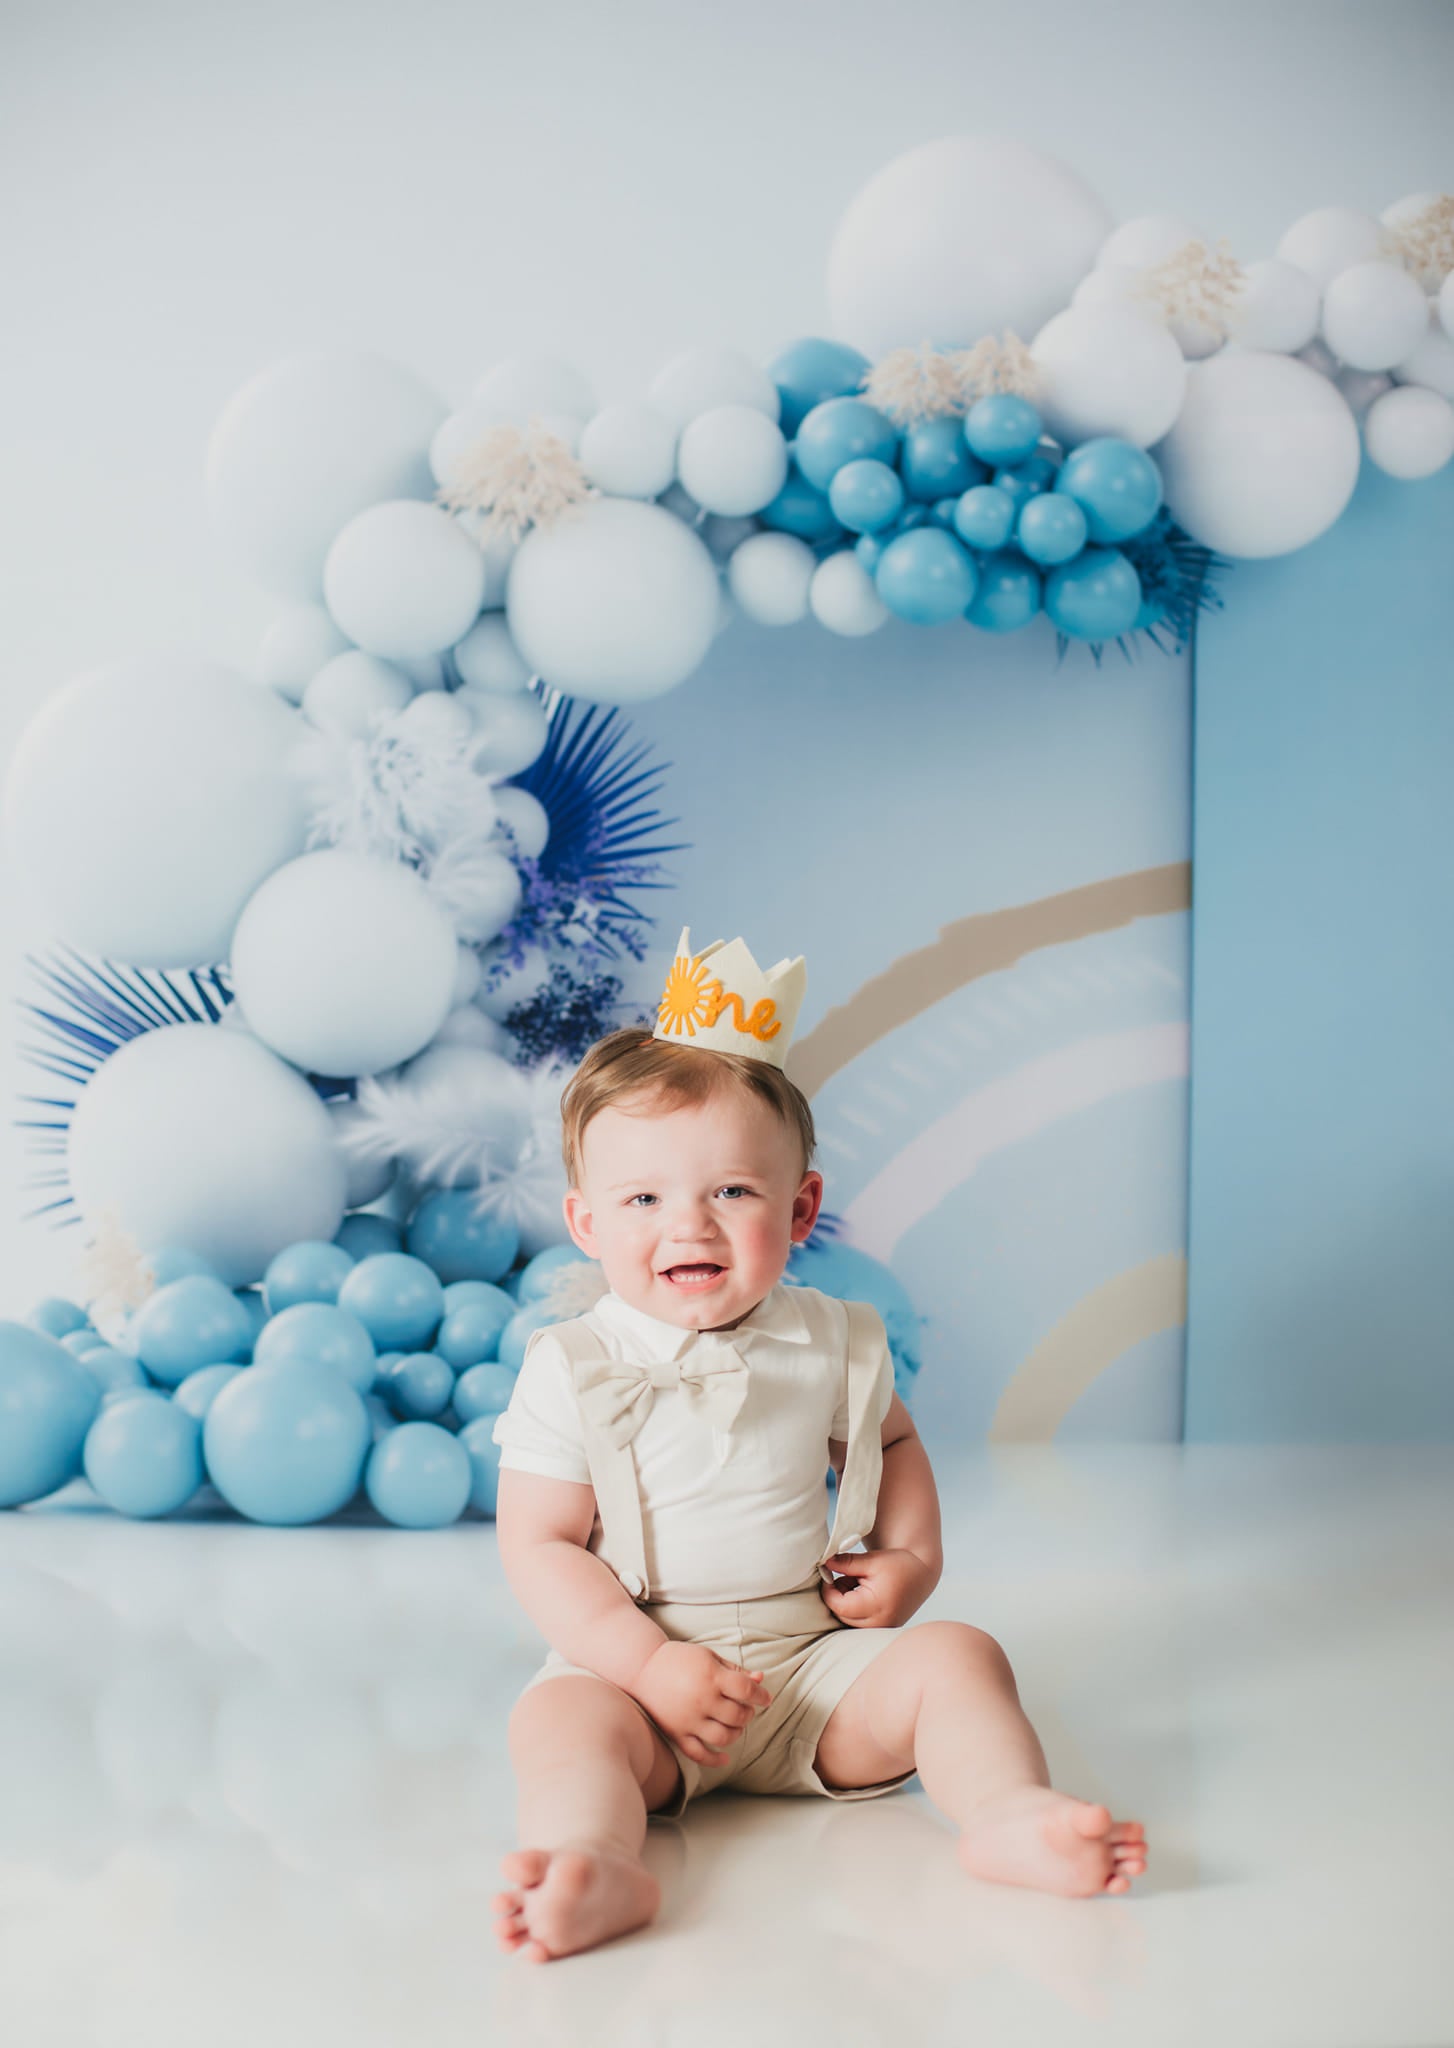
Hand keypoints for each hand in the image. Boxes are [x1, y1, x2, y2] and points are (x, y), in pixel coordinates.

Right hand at [626, 1642, 772, 1769]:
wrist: (641, 1668)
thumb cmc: (679, 1659)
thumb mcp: (708, 1656)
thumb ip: (735, 1669)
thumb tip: (760, 1680)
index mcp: (710, 1676)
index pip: (746, 1690)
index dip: (761, 1695)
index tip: (766, 1698)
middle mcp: (701, 1699)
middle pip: (738, 1715)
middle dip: (748, 1713)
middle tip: (746, 1708)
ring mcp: (688, 1719)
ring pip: (724, 1737)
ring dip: (736, 1733)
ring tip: (734, 1724)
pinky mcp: (677, 1733)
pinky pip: (699, 1754)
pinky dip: (715, 1759)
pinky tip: (725, 1758)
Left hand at [819, 1548, 935, 1628]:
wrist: (921, 1574)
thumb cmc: (898, 1565)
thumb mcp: (872, 1560)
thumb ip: (846, 1563)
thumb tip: (825, 1562)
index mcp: (876, 1606)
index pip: (839, 1606)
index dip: (829, 1590)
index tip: (829, 1574)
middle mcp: (879, 1623)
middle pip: (842, 1615)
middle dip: (838, 1595)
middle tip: (849, 1576)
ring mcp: (881, 1628)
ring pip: (848, 1620)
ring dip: (846, 1602)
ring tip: (859, 1583)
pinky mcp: (882, 1628)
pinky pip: (858, 1622)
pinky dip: (855, 1608)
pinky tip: (864, 1593)